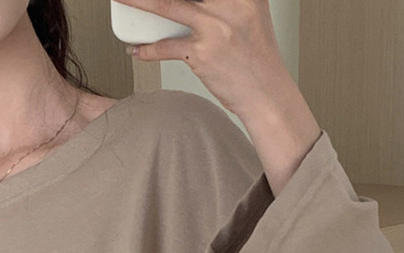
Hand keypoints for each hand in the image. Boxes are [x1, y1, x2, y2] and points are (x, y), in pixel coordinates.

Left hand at [119, 0, 293, 119]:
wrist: (265, 92)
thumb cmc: (255, 56)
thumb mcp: (250, 13)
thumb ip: (227, 1)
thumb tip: (195, 3)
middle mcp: (231, 3)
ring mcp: (215, 27)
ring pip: (167, 6)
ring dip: (139, 3)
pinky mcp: (202, 53)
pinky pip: (166, 47)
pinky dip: (148, 49)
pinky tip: (137, 49)